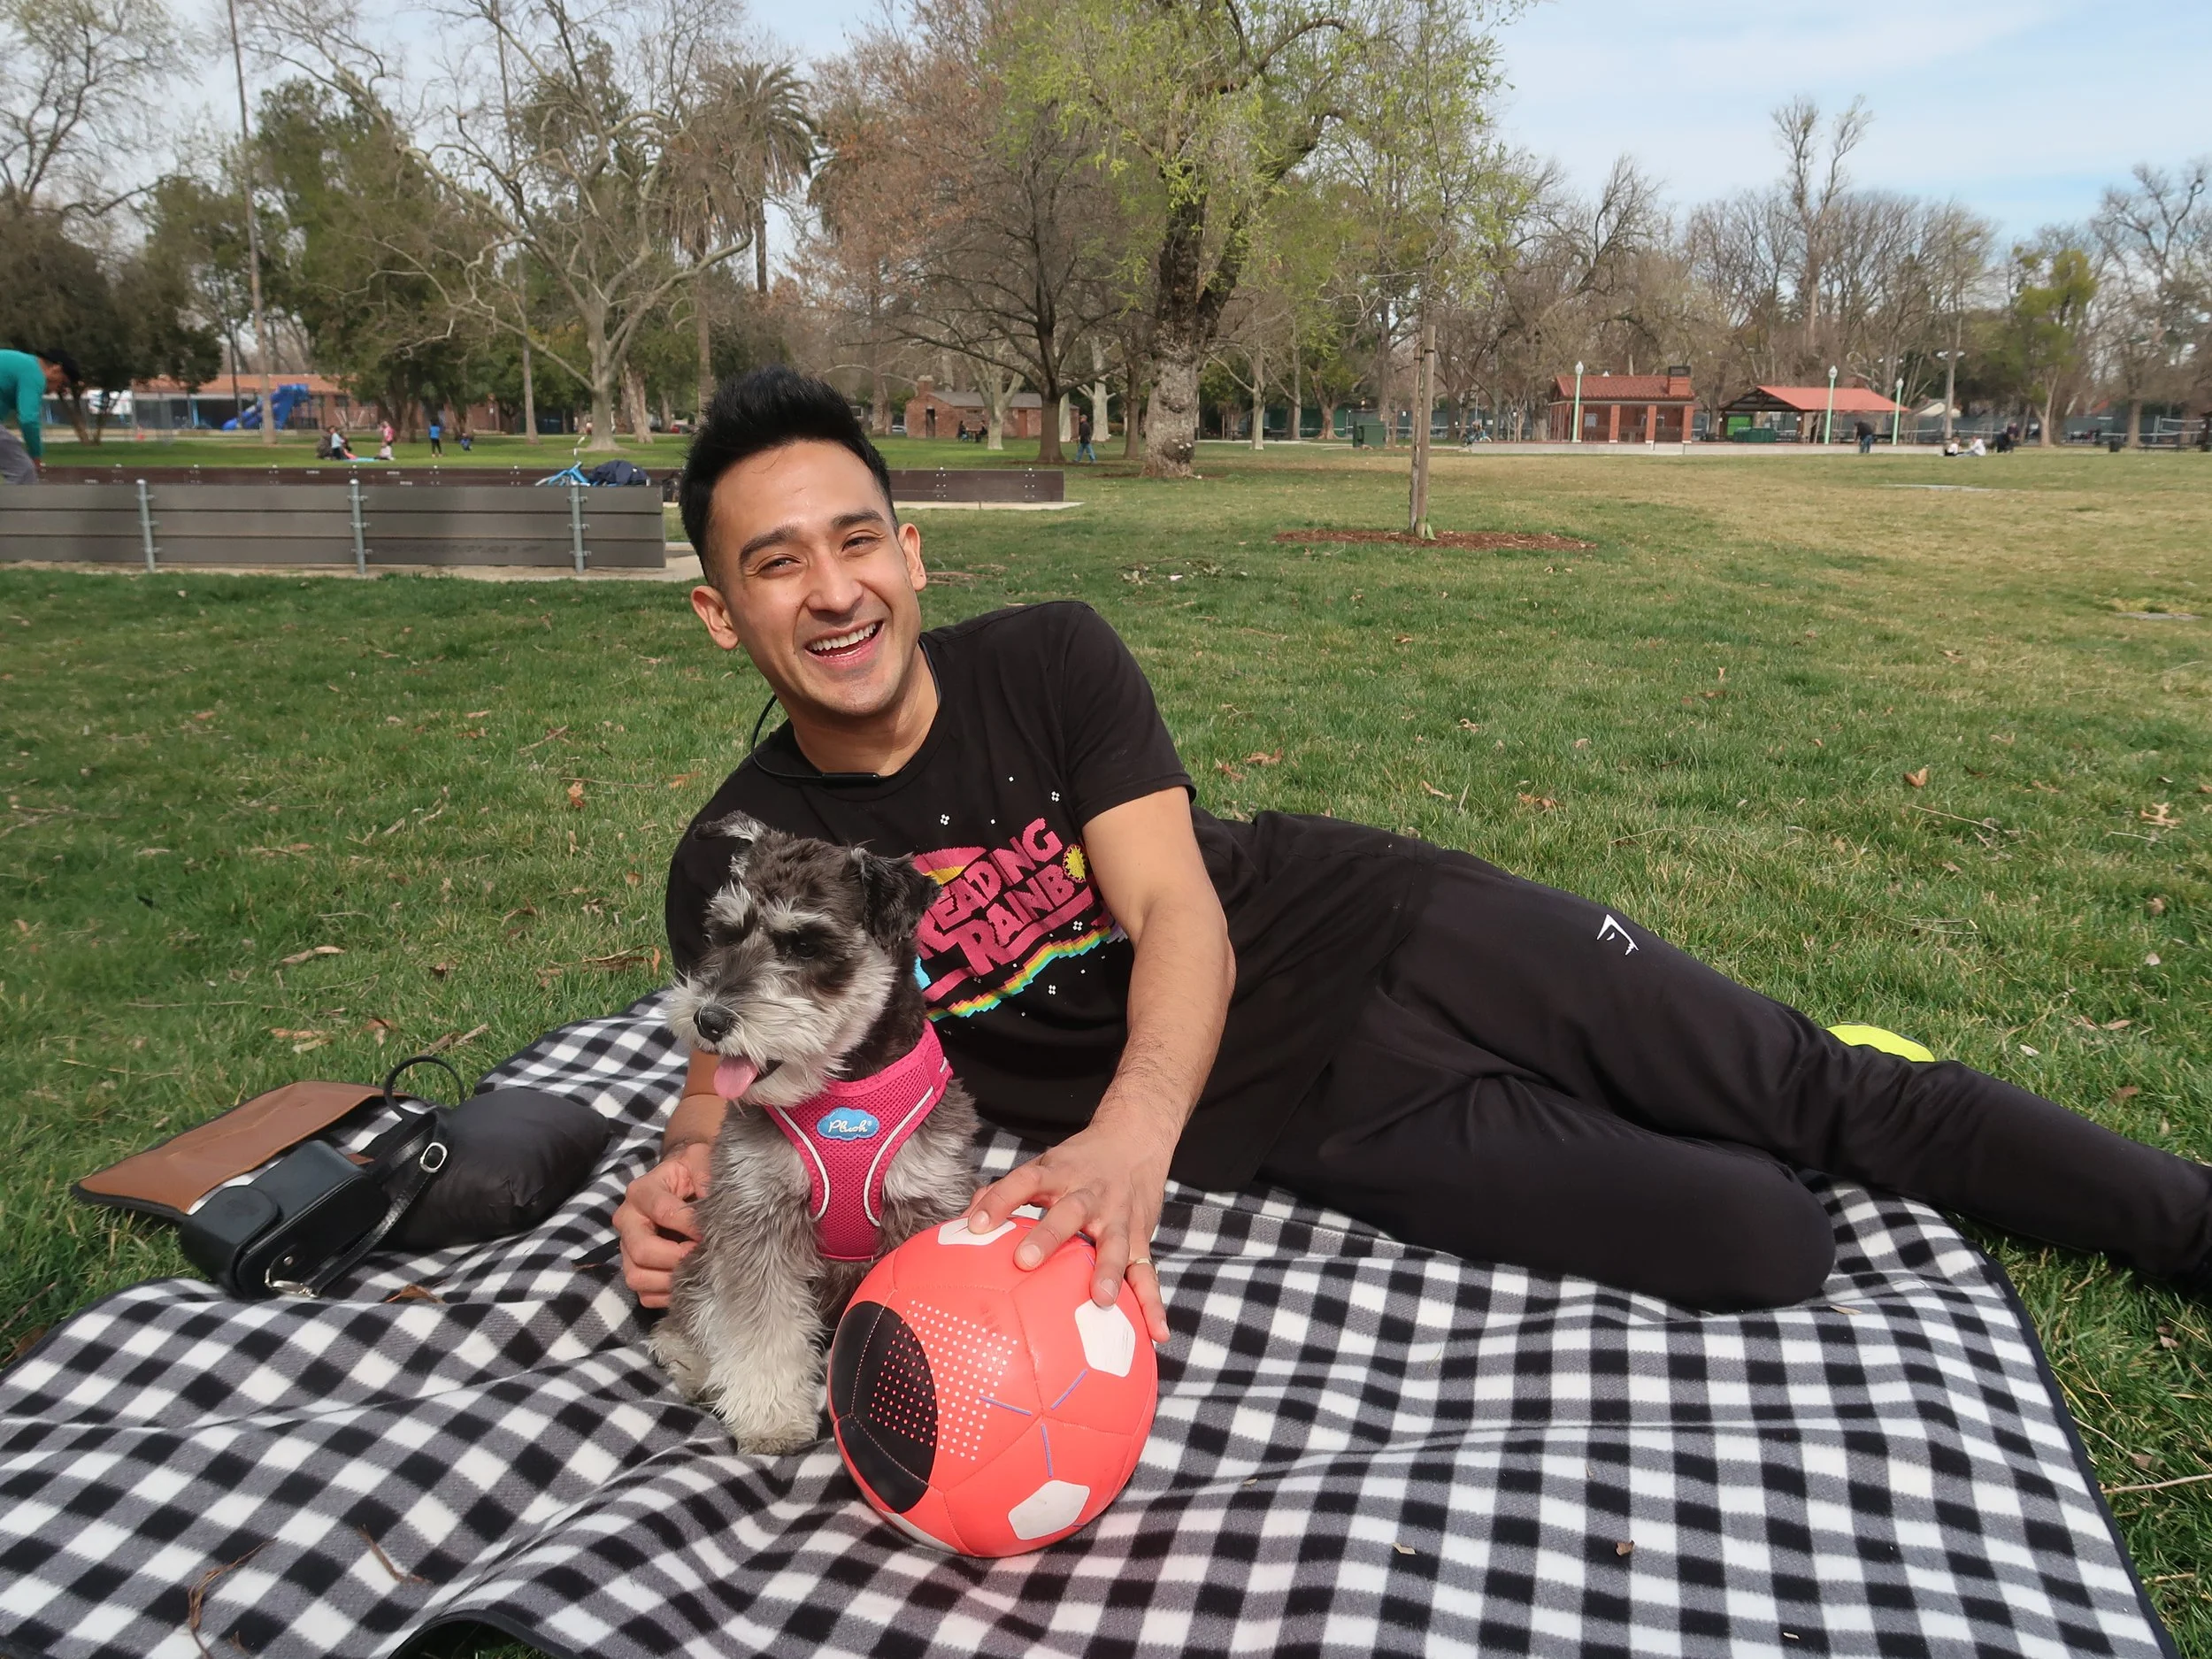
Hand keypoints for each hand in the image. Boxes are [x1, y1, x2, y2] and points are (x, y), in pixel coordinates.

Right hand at [613, 1141, 712, 1307]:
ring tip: (695, 1272)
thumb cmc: (692, 1171)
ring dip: (669, 1279)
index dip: (690, 1226)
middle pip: (641, 1250)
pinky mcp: (635, 1268)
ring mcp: (627, 1247)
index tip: (711, 1233)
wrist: (684, 1182)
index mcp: (641, 1191)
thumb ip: (706, 1174)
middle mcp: (628, 1219)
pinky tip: (687, 1284)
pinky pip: (644, 1294)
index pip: (663, 1213)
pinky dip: (666, 1294)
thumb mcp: (700, 1161)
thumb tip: (715, 1206)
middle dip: (676, 1257)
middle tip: (702, 1256)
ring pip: (637, 1276)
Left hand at [966, 1118, 1172, 1344]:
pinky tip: (1157, 1332)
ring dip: (1109, 1271)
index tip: (974, 1227)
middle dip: (1049, 1236)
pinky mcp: (1142, 1235)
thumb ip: (1007, 1192)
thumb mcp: (1045, 1165)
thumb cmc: (1079, 1161)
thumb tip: (965, 1224)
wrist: (1135, 1138)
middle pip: (1069, 1212)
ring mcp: (1118, 1215)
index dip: (999, 1200)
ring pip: (1115, 1243)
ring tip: (1102, 1301)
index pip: (1024, 1181)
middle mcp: (1089, 1192)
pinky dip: (1153, 1303)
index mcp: (1059, 1173)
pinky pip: (1147, 1272)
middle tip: (1026, 1262)